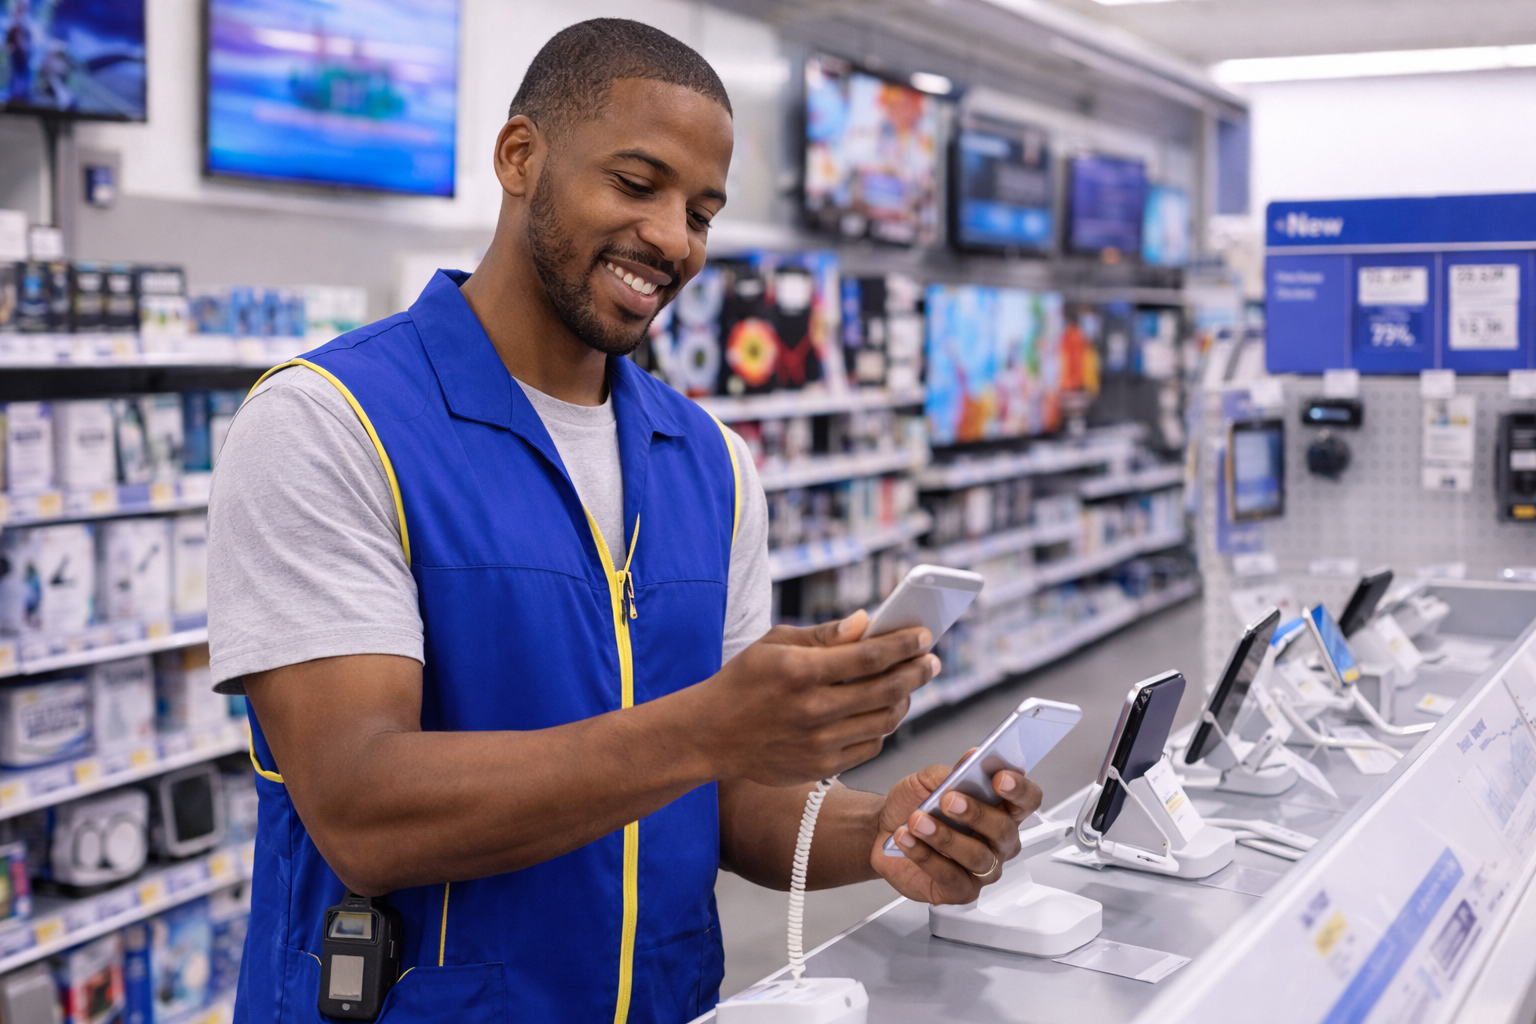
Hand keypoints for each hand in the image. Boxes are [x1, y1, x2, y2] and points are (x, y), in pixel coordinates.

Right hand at [692, 610, 940, 785]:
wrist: (709, 735)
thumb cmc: (743, 681)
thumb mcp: (775, 644)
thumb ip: (824, 635)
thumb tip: (867, 622)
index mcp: (802, 671)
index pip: (870, 656)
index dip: (904, 645)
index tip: (924, 636)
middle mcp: (814, 710)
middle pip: (887, 689)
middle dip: (917, 671)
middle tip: (931, 661)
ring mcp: (819, 743)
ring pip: (885, 721)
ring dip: (905, 699)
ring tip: (909, 684)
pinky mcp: (821, 767)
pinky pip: (870, 745)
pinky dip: (883, 727)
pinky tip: (883, 710)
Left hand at [869, 755, 1042, 904]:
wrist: (883, 830)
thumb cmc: (914, 805)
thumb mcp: (927, 781)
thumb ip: (950, 772)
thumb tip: (971, 759)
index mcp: (1000, 809)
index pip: (1027, 800)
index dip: (1019, 789)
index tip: (999, 778)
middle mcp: (998, 842)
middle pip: (1005, 830)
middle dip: (977, 813)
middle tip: (948, 800)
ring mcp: (983, 869)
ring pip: (977, 856)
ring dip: (945, 837)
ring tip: (918, 821)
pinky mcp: (960, 891)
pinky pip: (950, 876)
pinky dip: (925, 855)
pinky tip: (908, 839)